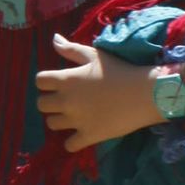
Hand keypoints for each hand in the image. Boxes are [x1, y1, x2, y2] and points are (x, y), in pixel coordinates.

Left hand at [35, 38, 157, 152]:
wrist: (144, 93)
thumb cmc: (120, 70)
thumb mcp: (94, 55)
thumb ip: (71, 49)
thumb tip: (54, 39)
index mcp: (66, 79)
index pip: (40, 82)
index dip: (47, 82)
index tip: (58, 83)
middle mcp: (66, 100)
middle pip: (41, 105)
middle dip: (50, 102)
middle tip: (66, 100)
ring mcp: (76, 120)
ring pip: (52, 124)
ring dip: (59, 120)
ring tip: (74, 116)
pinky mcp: (88, 135)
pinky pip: (69, 145)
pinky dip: (72, 142)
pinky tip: (81, 134)